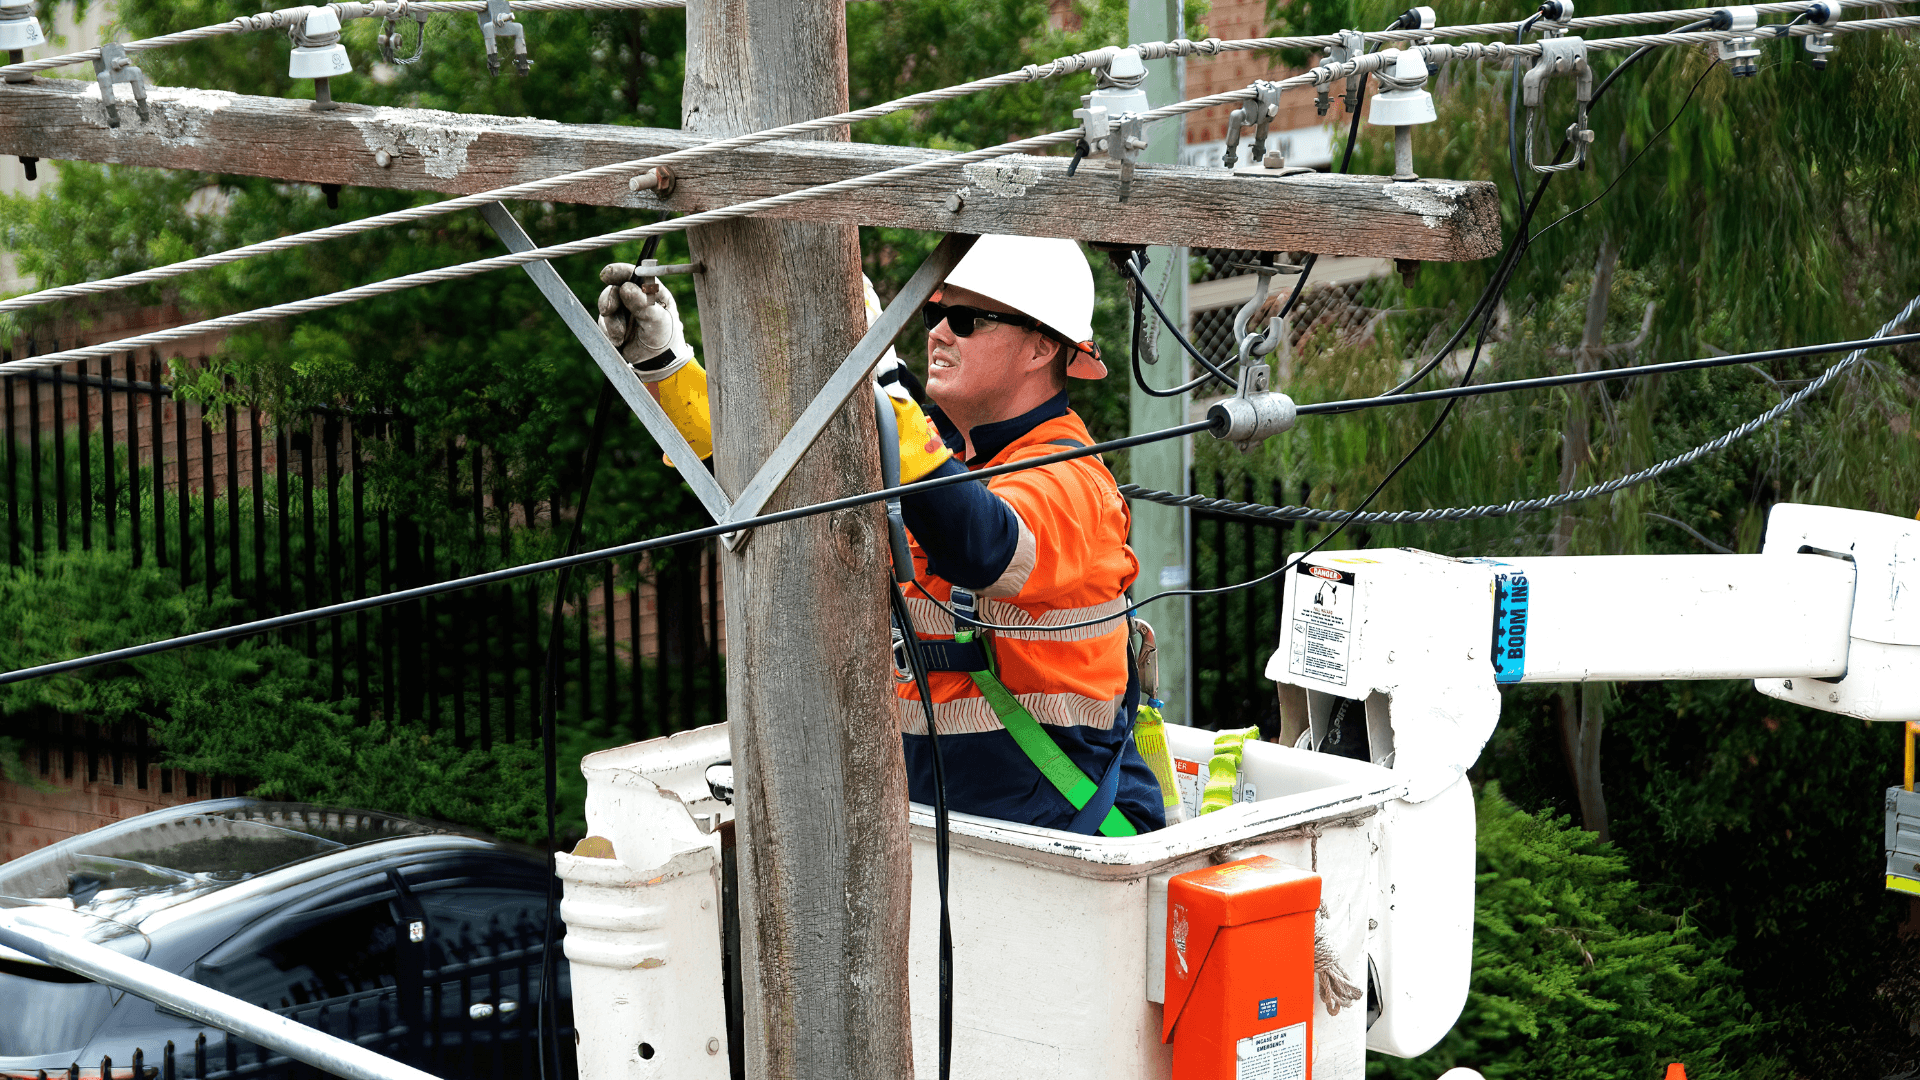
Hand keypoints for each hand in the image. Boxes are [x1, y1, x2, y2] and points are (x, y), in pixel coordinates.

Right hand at [598, 262, 693, 381]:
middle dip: (609, 300)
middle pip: (613, 288)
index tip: (607, 275)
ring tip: (622, 335)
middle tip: (608, 310)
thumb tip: (626, 287)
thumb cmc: (665, 337)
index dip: (618, 271)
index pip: (633, 274)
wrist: (657, 363)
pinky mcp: (614, 324)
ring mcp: (623, 310)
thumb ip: (642, 304)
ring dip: (611, 322)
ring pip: (606, 306)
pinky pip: (603, 323)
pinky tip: (620, 340)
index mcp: (651, 290)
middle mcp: (635, 297)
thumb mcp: (657, 319)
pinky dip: (609, 332)